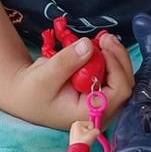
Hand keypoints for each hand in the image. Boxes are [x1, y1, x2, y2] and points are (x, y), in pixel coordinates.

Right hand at [2, 32, 134, 132]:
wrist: (25, 93)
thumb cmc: (31, 91)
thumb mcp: (44, 76)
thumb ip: (66, 62)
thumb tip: (89, 45)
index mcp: (88, 114)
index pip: (118, 92)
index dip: (116, 68)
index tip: (103, 48)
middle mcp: (100, 110)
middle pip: (125, 84)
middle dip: (118, 58)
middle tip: (105, 37)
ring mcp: (101, 100)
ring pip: (122, 77)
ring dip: (115, 55)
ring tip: (102, 38)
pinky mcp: (99, 90)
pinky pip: (113, 73)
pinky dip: (109, 57)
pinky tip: (99, 45)